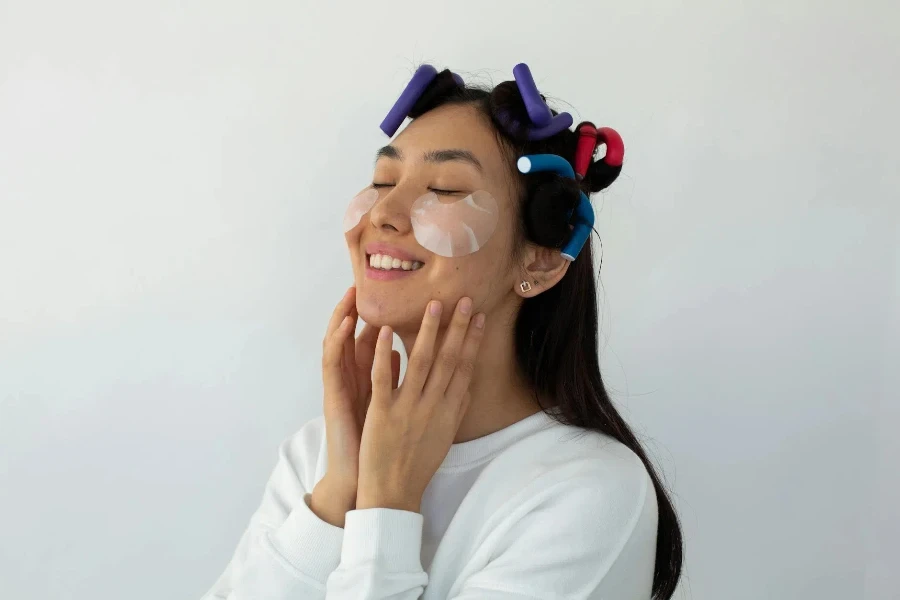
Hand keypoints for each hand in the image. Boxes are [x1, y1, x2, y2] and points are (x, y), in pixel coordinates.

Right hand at [316, 286, 399, 522]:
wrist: (363, 479)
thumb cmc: (376, 444)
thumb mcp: (388, 405)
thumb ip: (389, 378)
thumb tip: (398, 353)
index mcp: (366, 381)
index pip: (371, 341)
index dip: (379, 317)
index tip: (387, 294)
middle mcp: (351, 381)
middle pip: (352, 338)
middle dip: (356, 311)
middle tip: (361, 284)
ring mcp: (340, 388)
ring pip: (338, 346)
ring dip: (343, 319)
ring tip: (350, 295)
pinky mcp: (334, 398)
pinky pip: (333, 367)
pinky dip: (338, 343)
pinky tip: (346, 326)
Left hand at [356, 297, 485, 512]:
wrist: (393, 494)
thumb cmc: (418, 465)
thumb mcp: (445, 437)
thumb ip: (456, 409)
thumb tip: (468, 383)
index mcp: (448, 412)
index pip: (464, 369)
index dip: (472, 341)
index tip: (479, 316)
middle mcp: (432, 407)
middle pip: (447, 361)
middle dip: (456, 328)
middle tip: (463, 299)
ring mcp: (407, 410)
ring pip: (420, 364)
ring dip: (427, 333)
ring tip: (433, 306)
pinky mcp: (381, 415)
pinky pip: (382, 379)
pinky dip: (383, 355)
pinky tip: (384, 331)